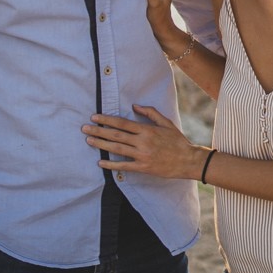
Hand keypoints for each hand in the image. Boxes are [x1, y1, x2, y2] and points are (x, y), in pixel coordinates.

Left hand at [84, 104, 201, 179]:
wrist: (187, 160)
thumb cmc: (177, 140)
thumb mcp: (166, 123)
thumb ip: (150, 113)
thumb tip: (134, 105)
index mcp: (147, 130)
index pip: (122, 123)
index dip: (107, 120)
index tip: (95, 117)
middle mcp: (142, 142)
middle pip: (116, 135)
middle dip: (99, 131)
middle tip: (85, 128)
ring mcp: (142, 155)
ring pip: (117, 149)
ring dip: (101, 145)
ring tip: (89, 141)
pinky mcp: (143, 167)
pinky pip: (124, 166)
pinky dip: (111, 164)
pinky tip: (101, 162)